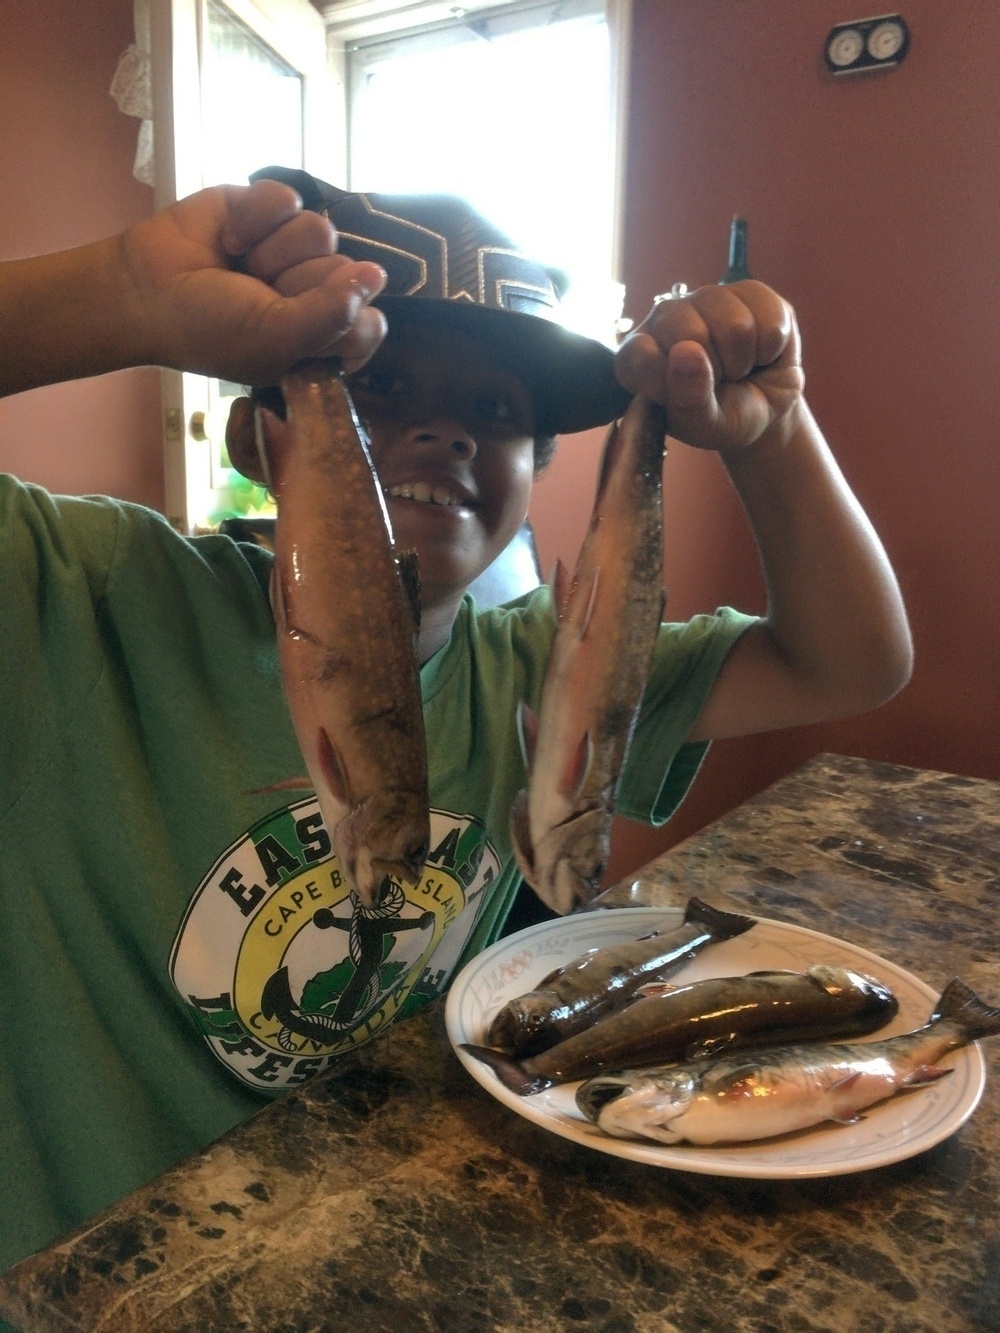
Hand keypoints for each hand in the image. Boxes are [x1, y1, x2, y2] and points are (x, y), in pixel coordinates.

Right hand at [121, 179, 387, 384]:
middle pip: (347, 274)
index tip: (304, 327)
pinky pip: (287, 198)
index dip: (343, 320)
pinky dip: (254, 217)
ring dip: (273, 252)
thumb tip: (376, 274)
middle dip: (298, 284)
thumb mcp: (276, 340)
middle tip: (258, 296)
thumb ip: (333, 315)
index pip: (370, 323)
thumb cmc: (208, 330)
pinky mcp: (265, 210)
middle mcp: (312, 291)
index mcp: (321, 337)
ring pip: (321, 233)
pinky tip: (229, 238)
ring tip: (241, 266)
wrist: (144, 291)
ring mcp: (290, 250)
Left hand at [614, 280, 805, 455]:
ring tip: (738, 369)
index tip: (687, 400)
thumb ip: (689, 399)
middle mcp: (664, 318)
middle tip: (718, 383)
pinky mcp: (748, 290)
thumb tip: (687, 349)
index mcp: (638, 355)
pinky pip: (768, 318)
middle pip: (692, 333)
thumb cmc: (723, 417)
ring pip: (734, 325)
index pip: (639, 355)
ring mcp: (705, 298)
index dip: (668, 381)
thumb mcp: (704, 426)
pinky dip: (770, 346)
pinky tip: (760, 352)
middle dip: (715, 370)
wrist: (766, 406)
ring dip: (744, 359)